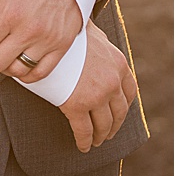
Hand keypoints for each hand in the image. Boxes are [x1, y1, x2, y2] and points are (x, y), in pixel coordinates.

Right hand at [56, 21, 137, 151]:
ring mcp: (96, 95)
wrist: (46, 33)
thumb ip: (99, 40)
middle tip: (107, 133)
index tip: (118, 113)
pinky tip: (83, 146)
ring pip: (104, 124)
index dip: (124, 106)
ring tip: (96, 141)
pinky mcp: (77, 105)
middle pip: (119, 112)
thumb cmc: (63, 29)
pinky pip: (84, 130)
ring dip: (101, 136)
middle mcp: (112, 82)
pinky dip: (85, 141)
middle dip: (114, 125)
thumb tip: (97, 39)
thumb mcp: (90, 32)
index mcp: (119, 65)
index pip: (129, 92)